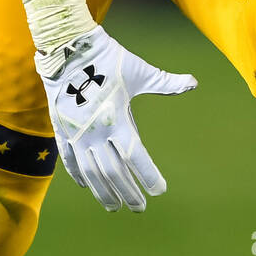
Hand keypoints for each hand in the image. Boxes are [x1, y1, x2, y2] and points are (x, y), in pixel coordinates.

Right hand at [35, 25, 196, 210]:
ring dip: (103, 192)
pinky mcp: (61, 129)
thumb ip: (166, 82)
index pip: (135, 157)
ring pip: (90, 172)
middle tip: (141, 207)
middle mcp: (95, 131)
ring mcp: (76, 132)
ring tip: (114, 206)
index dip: (148, 176)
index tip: (160, 190)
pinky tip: (87, 186)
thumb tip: (194, 82)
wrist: (69, 48)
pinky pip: (69, 159)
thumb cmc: (110, 59)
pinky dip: (78, 175)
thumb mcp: (140, 72)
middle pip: (113, 172)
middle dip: (128, 192)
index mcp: (117, 118)